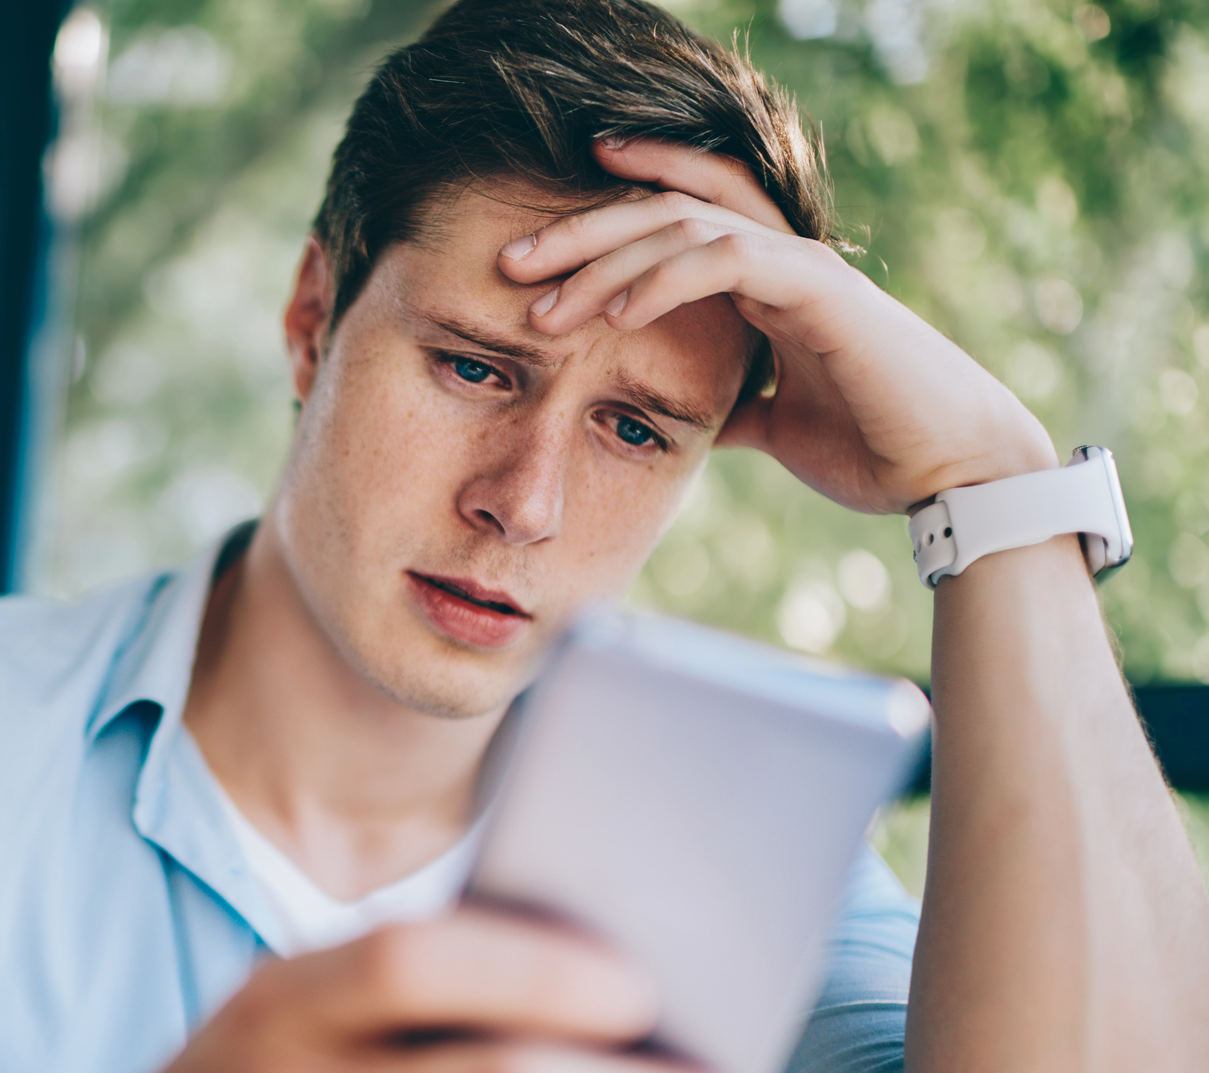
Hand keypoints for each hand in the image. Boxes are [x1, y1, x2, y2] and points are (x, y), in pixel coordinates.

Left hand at [497, 139, 1056, 512]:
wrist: (950, 477)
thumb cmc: (873, 448)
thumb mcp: (775, 427)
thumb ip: (733, 409)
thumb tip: (687, 424)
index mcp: (767, 282)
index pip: (683, 216)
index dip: (618, 206)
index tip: (542, 234)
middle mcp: (781, 259)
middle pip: (667, 208)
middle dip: (583, 229)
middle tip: (511, 259)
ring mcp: (802, 268)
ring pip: (686, 224)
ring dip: (606, 260)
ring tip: (543, 304)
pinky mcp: (820, 292)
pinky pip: (726, 260)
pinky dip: (664, 281)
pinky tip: (615, 313)